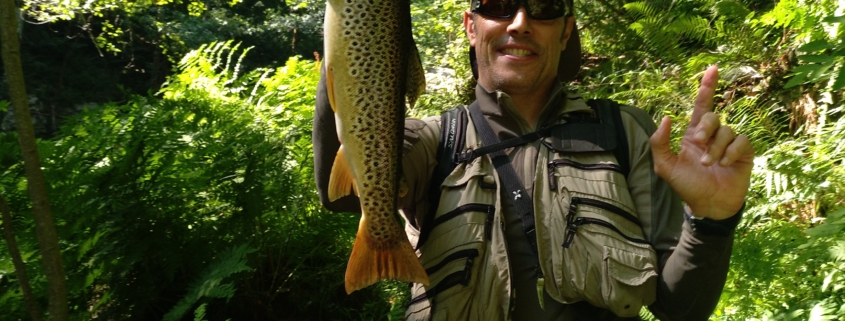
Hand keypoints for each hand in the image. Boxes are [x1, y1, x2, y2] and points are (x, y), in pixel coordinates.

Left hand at [649, 65, 754, 219]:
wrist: (709, 206)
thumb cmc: (687, 186)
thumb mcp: (665, 166)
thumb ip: (660, 143)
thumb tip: (666, 117)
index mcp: (694, 135)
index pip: (700, 106)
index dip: (706, 87)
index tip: (713, 68)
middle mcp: (712, 136)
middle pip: (712, 116)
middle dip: (705, 127)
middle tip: (698, 144)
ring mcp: (729, 144)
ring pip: (726, 130)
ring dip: (715, 147)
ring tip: (709, 164)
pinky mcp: (744, 153)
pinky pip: (741, 142)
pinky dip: (731, 152)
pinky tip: (725, 164)